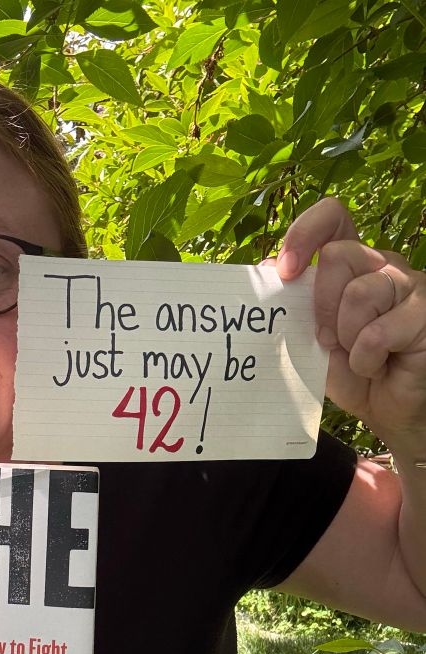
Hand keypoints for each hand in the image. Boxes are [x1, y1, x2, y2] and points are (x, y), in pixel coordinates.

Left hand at [276, 197, 425, 447]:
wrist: (390, 411)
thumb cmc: (353, 373)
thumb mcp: (312, 341)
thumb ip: (295, 307)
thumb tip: (266, 269)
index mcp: (353, 265)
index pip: (333, 219)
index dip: (305, 234)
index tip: (285, 271)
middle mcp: (382, 265)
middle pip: (338, 256)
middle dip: (322, 306)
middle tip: (329, 340)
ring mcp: (409, 285)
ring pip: (359, 293)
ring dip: (346, 338)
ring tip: (359, 358)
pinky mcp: (425, 312)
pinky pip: (378, 332)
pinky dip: (366, 359)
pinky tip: (377, 367)